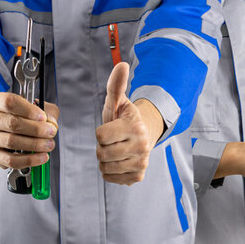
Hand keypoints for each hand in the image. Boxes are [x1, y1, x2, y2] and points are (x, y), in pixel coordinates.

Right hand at [0, 92, 58, 168]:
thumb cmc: (16, 115)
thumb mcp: (32, 106)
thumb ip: (46, 110)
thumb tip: (52, 123)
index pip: (9, 102)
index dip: (29, 110)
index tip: (43, 116)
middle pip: (12, 123)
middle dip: (37, 129)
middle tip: (51, 132)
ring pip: (12, 142)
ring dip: (35, 144)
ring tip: (49, 144)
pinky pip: (11, 160)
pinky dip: (29, 160)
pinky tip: (42, 157)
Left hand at [96, 62, 164, 184]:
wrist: (144, 135)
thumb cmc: (124, 118)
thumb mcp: (117, 102)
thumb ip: (115, 85)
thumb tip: (121, 64)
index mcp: (135, 127)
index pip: (101, 136)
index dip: (100, 132)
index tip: (110, 128)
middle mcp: (142, 146)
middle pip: (102, 154)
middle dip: (102, 147)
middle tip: (112, 141)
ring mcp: (141, 162)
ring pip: (105, 168)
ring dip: (104, 160)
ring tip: (115, 150)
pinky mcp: (138, 176)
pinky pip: (111, 178)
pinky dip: (110, 172)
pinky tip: (118, 161)